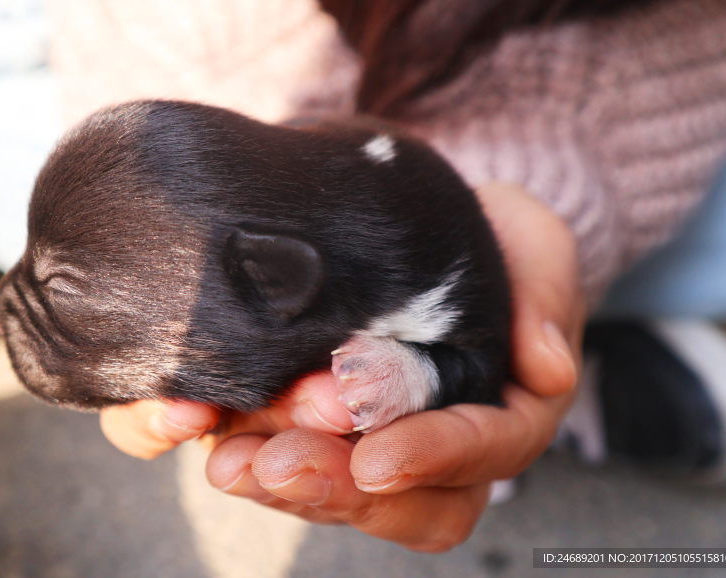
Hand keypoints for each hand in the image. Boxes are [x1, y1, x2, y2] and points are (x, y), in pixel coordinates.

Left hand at [99, 181, 584, 550]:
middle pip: (387, 501)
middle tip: (280, 461)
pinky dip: (200, 436)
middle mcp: (420, 444)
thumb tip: (549, 369)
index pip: (478, 457)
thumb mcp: (529, 240)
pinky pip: (240, 447)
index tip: (378, 455)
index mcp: (492, 412)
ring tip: (225, 455)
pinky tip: (175, 416)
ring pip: (314, 492)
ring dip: (265, 479)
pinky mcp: (281, 417)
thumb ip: (545, 292)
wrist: (408, 221)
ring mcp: (346, 439)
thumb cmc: (482, 238)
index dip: (431, 460)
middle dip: (330, 486)